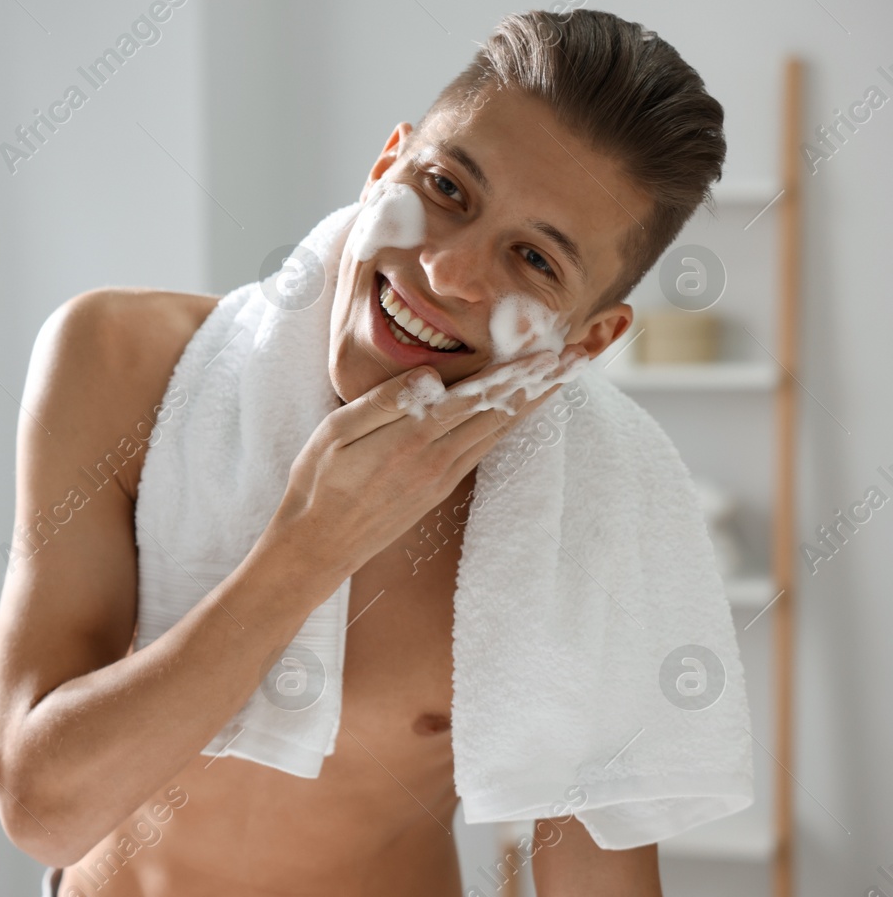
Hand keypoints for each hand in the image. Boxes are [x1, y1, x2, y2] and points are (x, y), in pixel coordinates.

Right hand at [263, 345, 587, 583]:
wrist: (318, 547)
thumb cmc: (317, 484)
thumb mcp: (335, 434)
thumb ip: (384, 404)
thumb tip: (430, 377)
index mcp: (412, 438)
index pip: (475, 396)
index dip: (514, 371)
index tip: (549, 349)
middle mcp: (436, 459)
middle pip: (499, 413)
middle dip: (539, 383)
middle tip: (578, 357)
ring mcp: (441, 478)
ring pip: (498, 433)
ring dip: (533, 404)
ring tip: (562, 379)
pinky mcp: (438, 490)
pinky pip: (483, 450)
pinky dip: (509, 427)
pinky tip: (520, 415)